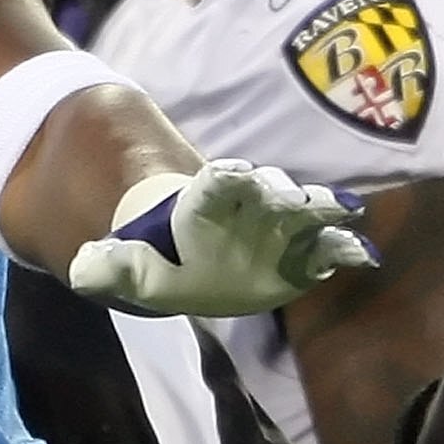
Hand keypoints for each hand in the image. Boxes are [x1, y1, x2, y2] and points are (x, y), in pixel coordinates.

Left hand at [68, 160, 373, 316]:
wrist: (186, 256)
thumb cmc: (159, 260)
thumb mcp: (127, 269)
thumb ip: (108, 267)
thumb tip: (81, 269)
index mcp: (202, 205)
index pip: (213, 184)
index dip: (224, 178)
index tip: (238, 174)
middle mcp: (245, 206)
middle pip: (266, 190)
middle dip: (282, 194)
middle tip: (300, 200)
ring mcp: (277, 225)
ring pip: (301, 209)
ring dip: (320, 212)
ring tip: (342, 214)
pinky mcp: (303, 251)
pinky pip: (327, 245)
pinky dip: (344, 247)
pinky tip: (362, 252)